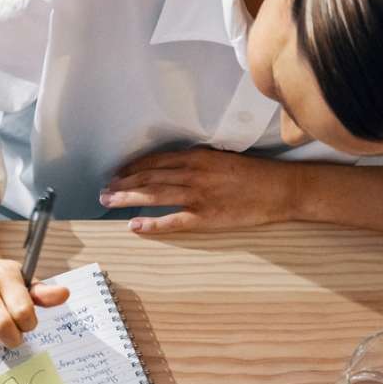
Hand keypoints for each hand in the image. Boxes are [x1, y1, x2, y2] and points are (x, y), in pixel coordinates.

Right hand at [0, 249, 70, 350]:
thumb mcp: (24, 280)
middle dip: (14, 338)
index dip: (29, 324)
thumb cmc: (1, 279)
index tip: (27, 322)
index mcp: (2, 274)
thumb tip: (63, 295)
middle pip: (2, 327)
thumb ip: (43, 292)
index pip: (22, 311)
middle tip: (15, 336)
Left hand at [102, 150, 302, 237]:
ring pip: (154, 196)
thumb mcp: (221, 158)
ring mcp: (198, 196)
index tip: (116, 174)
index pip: (155, 161)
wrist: (280, 189)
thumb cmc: (253, 174)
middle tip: (102, 191)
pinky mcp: (205, 217)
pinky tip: (133, 226)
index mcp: (197, 157)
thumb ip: (196, 161)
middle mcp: (193, 174)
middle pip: (148, 177)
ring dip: (128, 199)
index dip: (131, 168)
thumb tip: (171, 166)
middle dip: (122, 184)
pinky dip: (151, 224)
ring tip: (108, 203)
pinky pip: (172, 221)